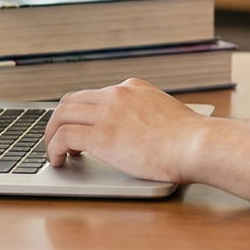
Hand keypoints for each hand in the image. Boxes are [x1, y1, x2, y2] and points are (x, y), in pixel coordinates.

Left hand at [43, 78, 208, 183]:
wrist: (198, 145)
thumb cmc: (191, 139)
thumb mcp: (166, 114)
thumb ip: (148, 117)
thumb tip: (140, 133)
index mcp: (132, 88)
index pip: (95, 94)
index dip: (81, 113)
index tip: (78, 128)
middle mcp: (116, 94)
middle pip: (71, 100)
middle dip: (58, 120)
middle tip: (57, 139)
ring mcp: (108, 112)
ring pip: (61, 115)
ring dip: (52, 135)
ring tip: (55, 153)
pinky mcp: (101, 135)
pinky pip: (63, 137)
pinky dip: (54, 149)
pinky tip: (59, 161)